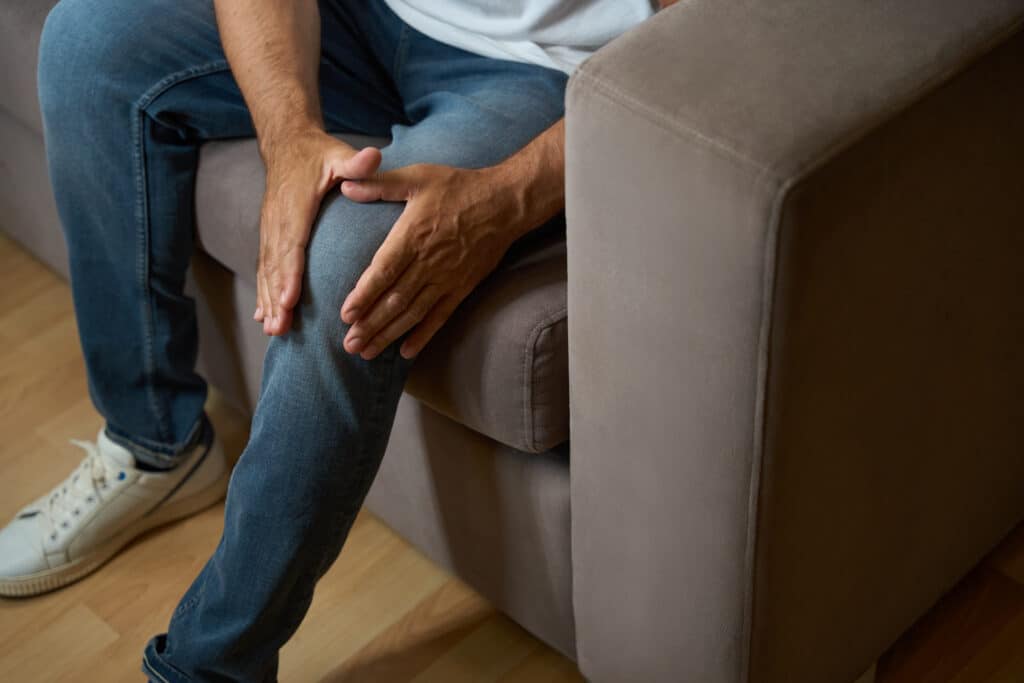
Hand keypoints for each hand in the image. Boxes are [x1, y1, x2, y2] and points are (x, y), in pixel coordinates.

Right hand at [255, 130, 381, 334]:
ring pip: (267, 270)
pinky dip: (263, 292)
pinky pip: (264, 267)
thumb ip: (356, 162)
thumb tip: (373, 155)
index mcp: (296, 207)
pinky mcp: (268, 234)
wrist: (287, 144)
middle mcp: (278, 222)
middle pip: (276, 265)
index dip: (290, 273)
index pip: (293, 244)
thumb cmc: (318, 154)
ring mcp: (270, 229)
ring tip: (272, 330)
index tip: (291, 299)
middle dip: (277, 298)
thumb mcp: (338, 155)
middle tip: (281, 327)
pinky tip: (263, 317)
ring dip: (268, 301)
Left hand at [338, 163, 521, 359]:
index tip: (345, 314)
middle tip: (349, 344)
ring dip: (389, 334)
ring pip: (413, 313)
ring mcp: (447, 278)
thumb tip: (345, 186)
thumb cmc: (459, 187)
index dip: (364, 295)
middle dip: (370, 325)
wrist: (504, 203)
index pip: (383, 272)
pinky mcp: (462, 287)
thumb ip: (379, 184)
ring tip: (367, 352)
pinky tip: (406, 352)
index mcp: (413, 236)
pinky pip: (440, 316)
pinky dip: (423, 336)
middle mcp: (429, 262)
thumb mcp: (418, 177)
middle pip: (395, 300)